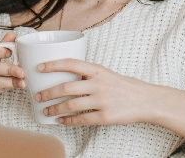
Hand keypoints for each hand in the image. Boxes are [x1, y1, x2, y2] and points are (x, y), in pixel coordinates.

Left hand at [33, 59, 160, 125]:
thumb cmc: (125, 86)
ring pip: (70, 105)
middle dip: (48, 93)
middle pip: (66, 88)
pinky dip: (68, 121)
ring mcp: (102, 101)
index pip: (71, 63)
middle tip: (37, 96)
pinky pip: (82, 119)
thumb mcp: (107, 74)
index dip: (52, 65)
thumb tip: (64, 78)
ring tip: (45, 110)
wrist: (146, 100)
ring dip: (54, 108)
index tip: (38, 68)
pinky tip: (60, 121)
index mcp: (98, 70)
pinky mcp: (106, 116)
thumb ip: (89, 75)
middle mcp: (99, 84)